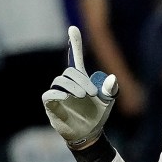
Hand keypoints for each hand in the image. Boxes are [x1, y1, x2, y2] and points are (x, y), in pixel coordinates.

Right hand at [42, 26, 118, 147]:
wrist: (90, 133)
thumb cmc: (98, 114)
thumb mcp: (108, 100)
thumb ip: (111, 89)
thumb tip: (112, 78)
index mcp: (81, 79)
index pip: (75, 58)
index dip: (74, 43)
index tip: (73, 28)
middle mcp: (68, 84)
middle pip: (69, 72)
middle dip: (80, 79)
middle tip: (92, 92)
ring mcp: (58, 94)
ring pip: (59, 82)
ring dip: (71, 87)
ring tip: (83, 96)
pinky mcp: (51, 106)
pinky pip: (48, 96)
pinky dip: (57, 95)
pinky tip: (66, 98)